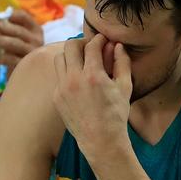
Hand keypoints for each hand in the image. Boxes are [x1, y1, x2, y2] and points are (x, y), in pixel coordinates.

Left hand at [0, 9, 43, 74]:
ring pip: (15, 44)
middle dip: (3, 27)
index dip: (12, 15)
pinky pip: (10, 59)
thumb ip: (10, 29)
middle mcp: (37, 40)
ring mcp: (32, 53)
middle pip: (19, 31)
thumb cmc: (19, 53)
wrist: (27, 74)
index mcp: (36, 30)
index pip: (25, 17)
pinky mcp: (25, 65)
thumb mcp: (19, 39)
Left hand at [53, 35, 132, 161]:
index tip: (103, 40)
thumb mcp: (125, 87)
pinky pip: (58, 76)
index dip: (99, 39)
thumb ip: (122, 63)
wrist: (100, 140)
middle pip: (70, 46)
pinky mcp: (56, 97)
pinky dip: (67, 72)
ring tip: (81, 61)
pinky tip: (77, 79)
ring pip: (59, 59)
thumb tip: (117, 46)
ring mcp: (62, 89)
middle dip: (81, 43)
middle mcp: (74, 80)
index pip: (91, 45)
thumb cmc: (116, 114)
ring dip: (70, 56)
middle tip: (90, 47)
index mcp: (93, 76)